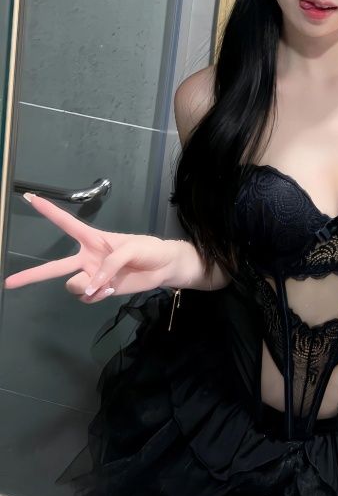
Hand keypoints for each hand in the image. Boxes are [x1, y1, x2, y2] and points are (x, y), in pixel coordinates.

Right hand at [3, 193, 180, 301]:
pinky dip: (97, 295)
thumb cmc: (148, 249)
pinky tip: (111, 289)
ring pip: (73, 285)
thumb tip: (92, 286)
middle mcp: (87, 258)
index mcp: (93, 238)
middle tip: (9, 283)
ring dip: (86, 285)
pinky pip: (87, 297)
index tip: (31, 199)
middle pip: (54, 266)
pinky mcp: (100, 291)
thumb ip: (110, 264)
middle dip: (31, 275)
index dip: (49, 211)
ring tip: (105, 283)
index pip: (67, 224)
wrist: (163, 268)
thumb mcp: (131, 246)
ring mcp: (92, 276)